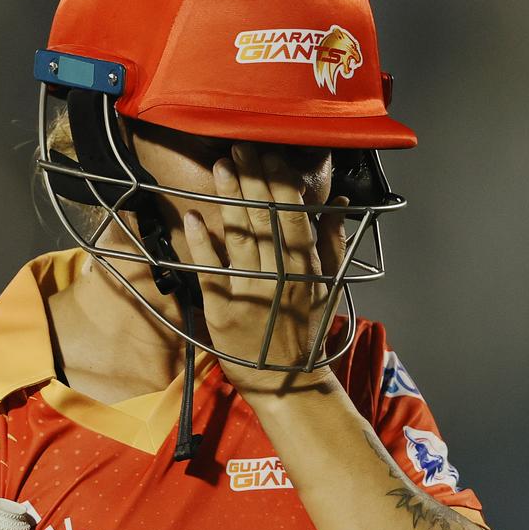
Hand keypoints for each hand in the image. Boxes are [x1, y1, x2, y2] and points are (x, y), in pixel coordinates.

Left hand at [181, 142, 349, 394]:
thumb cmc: (307, 331)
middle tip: (238, 146)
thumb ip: (332, 243)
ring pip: (240, 237)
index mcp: (307, 268)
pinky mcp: (223, 309)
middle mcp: (281, 276)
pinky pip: (212, 271)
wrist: (287, 383)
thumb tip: (334, 202)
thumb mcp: (328, 286)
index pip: (295, 214)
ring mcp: (251, 292)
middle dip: (252, 178)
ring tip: (220, 167)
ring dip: (230, 199)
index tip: (270, 154)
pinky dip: (203, 244)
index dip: (281, 182)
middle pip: (265, 218)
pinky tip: (194, 217)